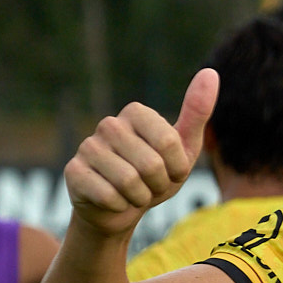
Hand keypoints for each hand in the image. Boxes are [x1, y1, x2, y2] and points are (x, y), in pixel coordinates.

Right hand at [63, 70, 218, 237]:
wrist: (122, 209)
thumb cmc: (156, 176)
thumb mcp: (184, 147)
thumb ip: (197, 112)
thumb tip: (210, 72)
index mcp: (137, 113)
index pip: (169, 142)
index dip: (177, 168)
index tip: (172, 171)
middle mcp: (109, 124)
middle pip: (151, 164)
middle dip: (159, 185)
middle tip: (151, 185)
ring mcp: (88, 146)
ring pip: (128, 182)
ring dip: (140, 197)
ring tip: (134, 193)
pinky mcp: (73, 171)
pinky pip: (108, 195)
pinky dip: (120, 206)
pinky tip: (115, 200)